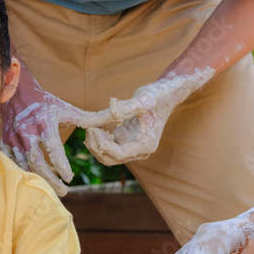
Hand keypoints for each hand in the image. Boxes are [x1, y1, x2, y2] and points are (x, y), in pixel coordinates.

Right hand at [0, 74, 115, 194]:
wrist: (17, 92)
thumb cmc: (47, 104)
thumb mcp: (67, 109)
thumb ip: (90, 118)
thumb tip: (114, 119)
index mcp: (45, 122)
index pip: (53, 146)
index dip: (60, 163)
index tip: (69, 178)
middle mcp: (27, 131)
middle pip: (38, 161)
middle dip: (50, 179)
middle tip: (64, 191)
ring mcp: (14, 137)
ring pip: (24, 164)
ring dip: (38, 179)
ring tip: (53, 190)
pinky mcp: (6, 142)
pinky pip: (13, 162)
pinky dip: (24, 173)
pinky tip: (35, 181)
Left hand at [84, 68, 213, 165]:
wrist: (165, 95)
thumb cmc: (156, 96)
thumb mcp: (141, 100)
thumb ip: (121, 110)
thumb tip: (99, 116)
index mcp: (145, 145)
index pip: (119, 154)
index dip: (102, 144)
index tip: (92, 128)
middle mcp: (139, 150)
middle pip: (110, 159)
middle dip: (96, 145)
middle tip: (88, 126)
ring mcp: (131, 147)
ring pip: (107, 155)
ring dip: (95, 143)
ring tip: (90, 125)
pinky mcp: (125, 140)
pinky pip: (108, 147)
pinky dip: (98, 139)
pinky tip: (95, 126)